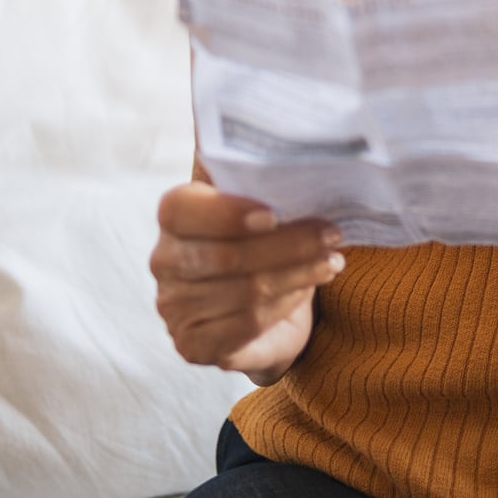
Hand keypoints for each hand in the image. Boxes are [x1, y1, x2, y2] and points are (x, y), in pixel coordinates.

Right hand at [150, 182, 344, 383]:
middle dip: (288, 245)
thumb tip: (300, 153)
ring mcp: (174, 307)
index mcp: (173, 217)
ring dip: (298, 274)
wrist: (264, 307)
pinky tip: (309, 288)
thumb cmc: (264, 241)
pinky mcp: (193, 344)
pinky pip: (248, 324)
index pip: (181, 210)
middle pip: (226, 256)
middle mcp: (165, 261)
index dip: (226, 213)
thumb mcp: (263, 205)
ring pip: (245, 291)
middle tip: (332, 234)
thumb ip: (264, 181)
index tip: (273, 214)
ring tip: (332, 261)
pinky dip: (286, 304)